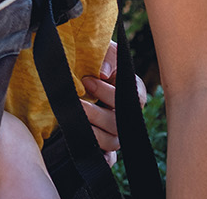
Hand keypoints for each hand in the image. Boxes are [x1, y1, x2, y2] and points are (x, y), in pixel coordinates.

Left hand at [80, 40, 148, 165]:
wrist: (73, 66)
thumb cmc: (91, 56)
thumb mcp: (101, 49)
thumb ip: (106, 56)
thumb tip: (103, 73)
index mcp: (130, 90)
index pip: (134, 97)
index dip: (110, 92)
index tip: (88, 80)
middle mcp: (126, 113)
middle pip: (120, 122)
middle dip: (97, 113)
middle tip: (77, 101)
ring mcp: (115, 130)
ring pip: (113, 140)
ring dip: (93, 132)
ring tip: (72, 119)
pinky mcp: (102, 143)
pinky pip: (109, 158)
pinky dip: (103, 157)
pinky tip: (91, 152)